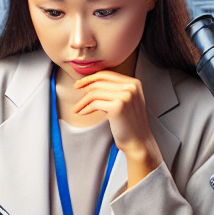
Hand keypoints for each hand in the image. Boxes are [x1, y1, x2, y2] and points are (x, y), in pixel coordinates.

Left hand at [72, 71, 162, 186]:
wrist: (138, 140)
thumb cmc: (129, 123)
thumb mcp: (126, 101)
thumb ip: (115, 90)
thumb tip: (91, 84)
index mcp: (134, 83)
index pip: (107, 74)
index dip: (90, 77)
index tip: (80, 83)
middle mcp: (131, 87)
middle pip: (99, 81)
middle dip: (84, 85)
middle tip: (75, 90)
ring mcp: (125, 96)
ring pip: (94, 92)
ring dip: (82, 101)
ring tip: (77, 108)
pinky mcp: (118, 106)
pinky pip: (94, 103)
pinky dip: (85, 108)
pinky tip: (82, 113)